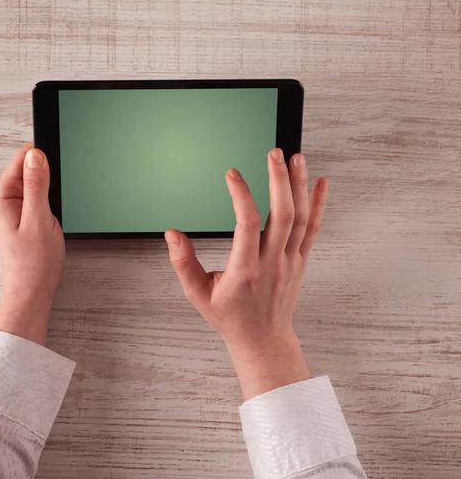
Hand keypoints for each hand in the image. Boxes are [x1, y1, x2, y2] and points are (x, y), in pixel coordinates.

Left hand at [0, 142, 64, 345]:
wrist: (33, 288)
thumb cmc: (33, 262)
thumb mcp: (38, 219)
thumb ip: (36, 185)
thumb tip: (36, 155)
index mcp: (2, 195)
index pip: (22, 157)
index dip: (43, 158)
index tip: (58, 167)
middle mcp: (4, 197)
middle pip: (30, 167)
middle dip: (48, 175)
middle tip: (55, 200)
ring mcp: (14, 205)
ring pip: (37, 180)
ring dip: (50, 189)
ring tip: (53, 212)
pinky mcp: (24, 212)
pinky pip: (39, 194)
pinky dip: (50, 199)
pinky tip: (52, 216)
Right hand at [165, 148, 327, 399]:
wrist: (263, 339)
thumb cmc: (231, 317)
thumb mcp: (198, 294)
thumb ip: (183, 263)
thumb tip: (172, 234)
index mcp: (246, 269)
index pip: (247, 223)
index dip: (241, 194)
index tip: (233, 174)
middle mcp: (272, 262)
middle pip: (283, 213)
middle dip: (279, 179)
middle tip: (274, 153)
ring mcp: (290, 261)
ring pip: (301, 217)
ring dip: (300, 185)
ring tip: (296, 157)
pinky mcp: (300, 260)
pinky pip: (314, 228)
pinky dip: (319, 204)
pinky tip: (321, 183)